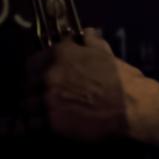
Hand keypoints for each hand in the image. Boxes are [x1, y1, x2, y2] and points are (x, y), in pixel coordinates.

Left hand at [25, 29, 158, 144]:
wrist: (132, 107)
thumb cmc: (122, 79)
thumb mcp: (106, 52)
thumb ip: (90, 40)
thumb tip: (86, 32)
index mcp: (59, 54)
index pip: (32, 62)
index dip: (36, 71)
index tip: (40, 77)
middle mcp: (49, 75)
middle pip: (27, 84)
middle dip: (33, 89)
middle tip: (41, 96)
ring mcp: (48, 100)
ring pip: (26, 104)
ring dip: (32, 108)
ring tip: (40, 112)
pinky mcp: (52, 123)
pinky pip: (32, 125)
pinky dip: (35, 126)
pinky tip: (41, 127)